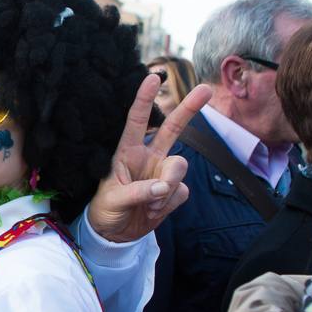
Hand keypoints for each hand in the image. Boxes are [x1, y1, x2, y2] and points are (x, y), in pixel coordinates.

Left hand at [86, 75, 211, 242]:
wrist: (115, 235)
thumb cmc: (106, 210)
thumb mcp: (113, 201)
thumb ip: (139, 192)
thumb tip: (164, 186)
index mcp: (126, 152)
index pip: (135, 121)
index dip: (144, 99)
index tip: (152, 76)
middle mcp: (148, 158)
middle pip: (173, 128)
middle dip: (189, 108)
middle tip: (205, 89)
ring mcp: (163, 173)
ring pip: (180, 166)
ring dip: (168, 185)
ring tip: (150, 204)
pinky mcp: (174, 191)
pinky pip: (182, 191)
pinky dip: (169, 203)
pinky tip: (154, 210)